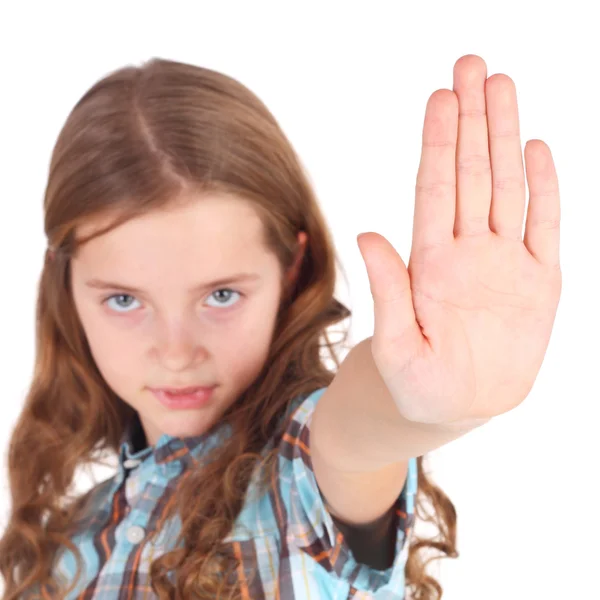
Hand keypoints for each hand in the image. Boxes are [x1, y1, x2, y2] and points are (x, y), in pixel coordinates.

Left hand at [357, 54, 561, 424]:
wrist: (456, 406)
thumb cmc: (417, 383)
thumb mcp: (396, 344)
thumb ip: (387, 289)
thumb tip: (368, 234)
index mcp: (431, 263)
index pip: (436, 190)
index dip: (439, 144)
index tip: (441, 98)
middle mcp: (467, 251)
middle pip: (470, 174)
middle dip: (472, 120)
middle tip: (472, 65)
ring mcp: (504, 262)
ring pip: (507, 187)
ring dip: (505, 138)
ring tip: (502, 87)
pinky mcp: (538, 281)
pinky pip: (545, 226)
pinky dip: (545, 188)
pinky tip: (536, 148)